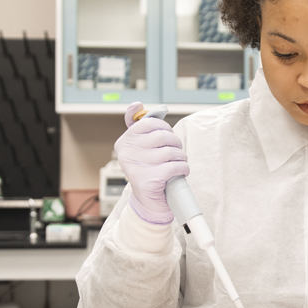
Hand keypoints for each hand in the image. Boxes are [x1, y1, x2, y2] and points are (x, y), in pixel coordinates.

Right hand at [116, 102, 188, 224]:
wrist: (148, 202)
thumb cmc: (149, 171)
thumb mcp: (141, 148)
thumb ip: (140, 127)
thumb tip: (137, 104)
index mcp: (123, 142)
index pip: (149, 123)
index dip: (165, 127)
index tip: (168, 136)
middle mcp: (126, 154)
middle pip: (162, 136)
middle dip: (175, 143)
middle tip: (177, 151)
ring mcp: (136, 168)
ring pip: (170, 152)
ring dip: (181, 157)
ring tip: (180, 162)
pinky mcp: (147, 181)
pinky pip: (174, 166)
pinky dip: (183, 168)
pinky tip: (181, 172)